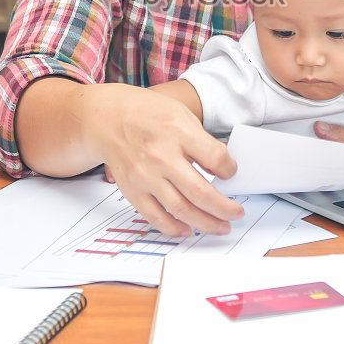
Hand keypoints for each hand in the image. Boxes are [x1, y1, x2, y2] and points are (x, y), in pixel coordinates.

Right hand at [76, 83, 243, 237]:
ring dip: (205, 223)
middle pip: (200, 192)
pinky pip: (155, 217)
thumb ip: (203, 142)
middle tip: (236, 214)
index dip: (230, 170)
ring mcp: (144, 175)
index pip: (215, 159)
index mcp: (177, 131)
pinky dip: (174, 228)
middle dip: (224, 208)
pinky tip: (188, 230)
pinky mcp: (132, 190)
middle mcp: (160, 155)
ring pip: (181, 209)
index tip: (232, 174)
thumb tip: (226, 167)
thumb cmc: (146, 114)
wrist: (107, 118)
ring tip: (220, 226)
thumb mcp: (181, 115)